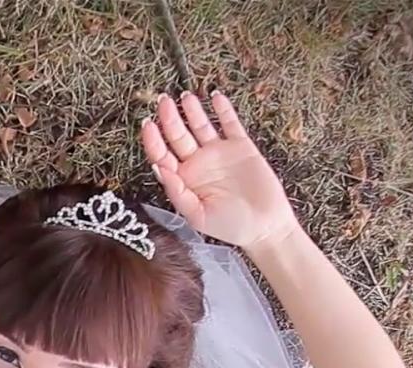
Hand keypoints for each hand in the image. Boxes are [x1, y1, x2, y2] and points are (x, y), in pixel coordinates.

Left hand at [140, 91, 301, 251]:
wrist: (264, 226)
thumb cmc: (229, 226)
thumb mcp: (197, 215)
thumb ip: (178, 193)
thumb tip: (161, 170)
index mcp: (183, 179)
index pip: (162, 155)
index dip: (153, 139)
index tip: (148, 124)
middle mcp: (198, 163)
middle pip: (178, 135)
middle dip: (169, 118)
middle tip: (162, 101)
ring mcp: (219, 153)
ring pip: (201, 126)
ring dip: (192, 110)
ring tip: (184, 95)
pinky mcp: (241, 147)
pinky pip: (230, 124)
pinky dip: (223, 110)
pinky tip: (215, 97)